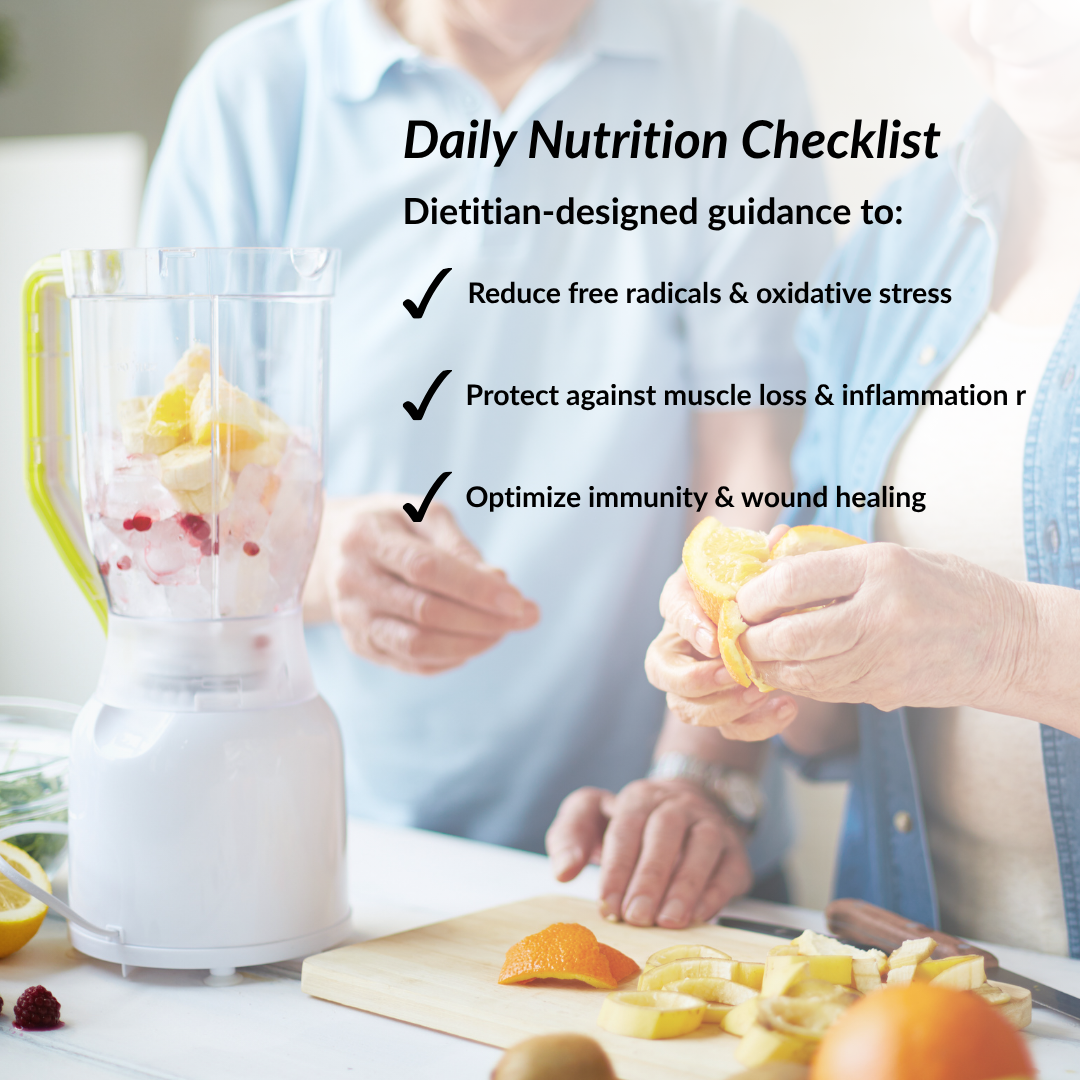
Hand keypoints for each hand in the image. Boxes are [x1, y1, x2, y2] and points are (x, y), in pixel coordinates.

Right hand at [304, 495, 538, 673]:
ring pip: (418, 646)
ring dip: (472, 644)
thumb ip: (460, 547)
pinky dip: (452, 658)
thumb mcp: (423, 514)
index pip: (424, 569)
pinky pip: (411, 664)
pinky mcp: (359, 645)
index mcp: (366, 537)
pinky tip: (476, 642)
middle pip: (425, 613)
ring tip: (504, 631)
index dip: (474, 588)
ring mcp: (352, 618)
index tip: (517, 598)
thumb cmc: (392, 525)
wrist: (332, 549)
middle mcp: (351, 580)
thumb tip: (499, 582)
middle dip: (484, 620)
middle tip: (525, 617)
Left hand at [545, 780, 752, 928]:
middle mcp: (678, 804)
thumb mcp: (589, 817)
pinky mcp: (735, 851)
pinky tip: (697, 916)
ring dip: (685, 885)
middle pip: (665, 833)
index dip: (616, 867)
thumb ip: (568, 837)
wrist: (686, 805)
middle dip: (649, 877)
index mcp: (639, 797)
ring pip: (703, 846)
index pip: (626, 827)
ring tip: (667, 920)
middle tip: (635, 916)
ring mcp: (711, 824)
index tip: (606, 903)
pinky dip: (715, 893)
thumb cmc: (630, 823)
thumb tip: (564, 870)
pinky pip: (730, 868)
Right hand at [643, 566, 798, 739]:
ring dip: (722, 706)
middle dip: (696, 679)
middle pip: (662, 672)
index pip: (672, 610)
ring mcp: (695, 682)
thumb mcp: (755, 563)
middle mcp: (679, 644)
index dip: (689, 626)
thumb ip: (763, 553)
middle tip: (732, 673)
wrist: (770, 616)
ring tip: (760, 693)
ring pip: (686, 708)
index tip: (714, 639)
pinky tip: (787, 707)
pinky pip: (727, 728)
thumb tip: (779, 536)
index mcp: (683, 600)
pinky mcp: (722, 708)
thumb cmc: (754, 585)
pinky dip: (755, 725)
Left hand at [738, 542, 1029, 711]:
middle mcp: (880, 613)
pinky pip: (824, 690)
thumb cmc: (945, 587)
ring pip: (803, 670)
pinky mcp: (885, 689)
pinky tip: (784, 671)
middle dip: (753, 638)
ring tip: (754, 654)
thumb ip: (830, 558)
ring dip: (768, 666)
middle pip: (791, 634)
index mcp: (878, 568)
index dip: (755, 595)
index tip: (741, 600)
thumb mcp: (892, 556)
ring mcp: (884, 656)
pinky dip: (795, 682)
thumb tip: (768, 552)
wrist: (1007, 640)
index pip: (793, 581)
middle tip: (737, 634)